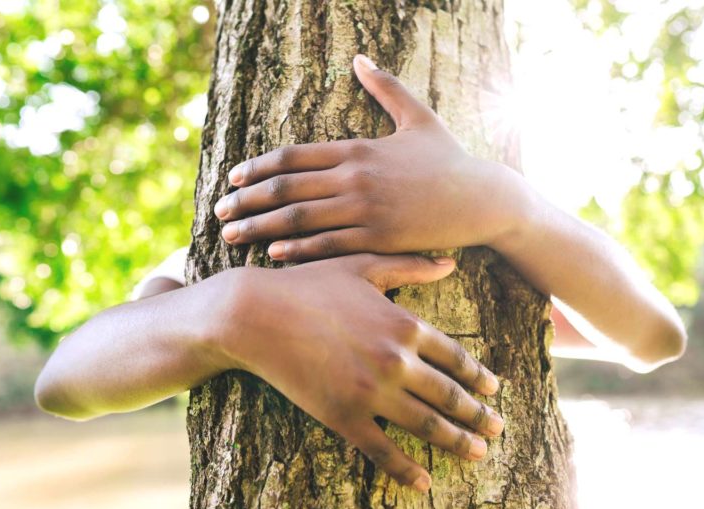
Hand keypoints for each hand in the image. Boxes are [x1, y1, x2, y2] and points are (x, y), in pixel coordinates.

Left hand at [213, 54, 526, 261]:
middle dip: (247, 200)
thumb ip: (386, 88)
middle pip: (286, 188)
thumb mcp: (419, 117)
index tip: (234, 177)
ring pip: (299, 219)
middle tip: (219, 210)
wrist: (483, 199)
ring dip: (261, 227)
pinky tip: (273, 254)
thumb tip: (362, 59)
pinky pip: (328, 245)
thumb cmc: (450, 159)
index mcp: (358, 148)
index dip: (258, 167)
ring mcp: (366, 210)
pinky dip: (297, 250)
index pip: (293, 155)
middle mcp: (355, 178)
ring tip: (233, 235)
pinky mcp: (379, 238)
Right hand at [218, 254, 503, 491]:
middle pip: (449, 395)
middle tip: (498, 430)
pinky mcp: (343, 416)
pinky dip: (406, 469)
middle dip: (478, 415)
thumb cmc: (307, 284)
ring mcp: (371, 392)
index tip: (493, 391)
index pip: (455, 357)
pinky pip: (383, 450)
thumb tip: (450, 262)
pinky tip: (423, 482)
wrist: (255, 314)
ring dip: (457, 442)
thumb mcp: (362, 266)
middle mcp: (396, 360)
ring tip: (478, 454)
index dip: (478, 377)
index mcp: (404, 324)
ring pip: (427, 425)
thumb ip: (410, 267)